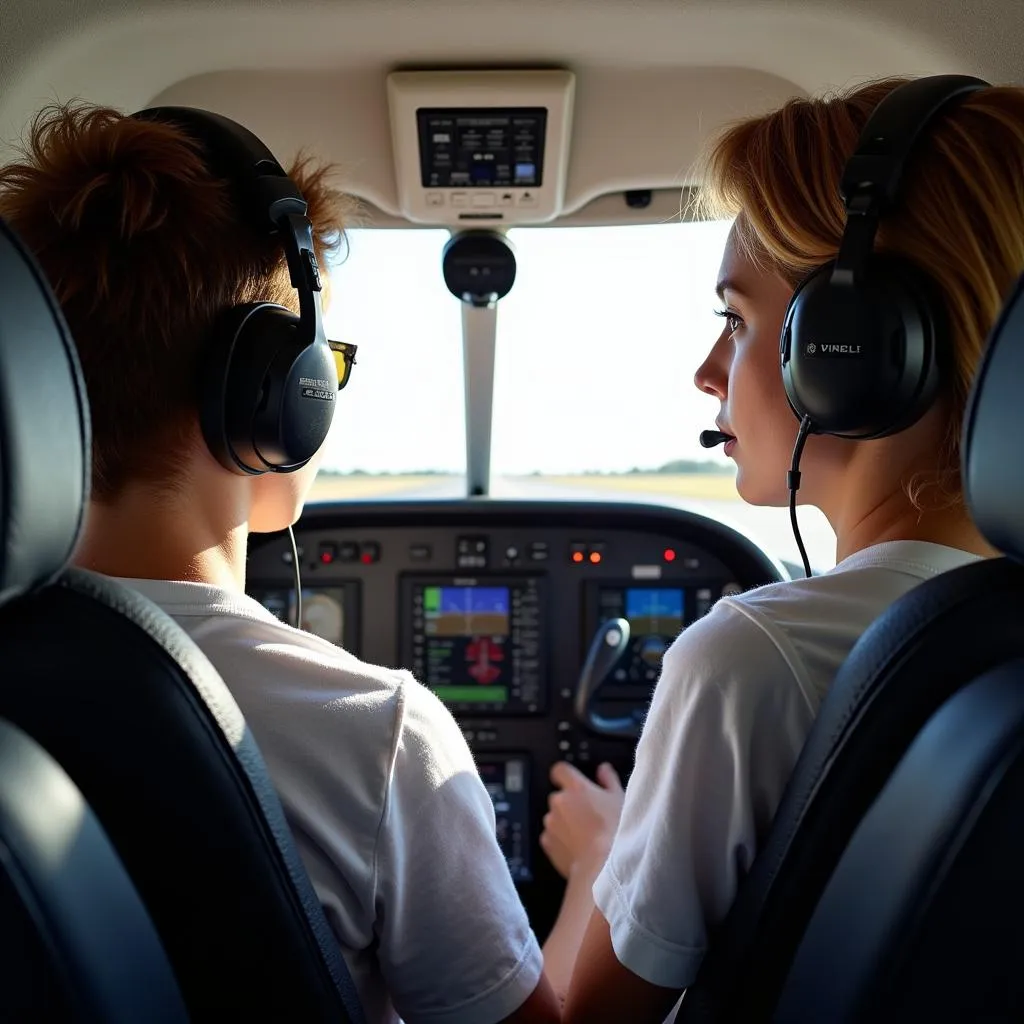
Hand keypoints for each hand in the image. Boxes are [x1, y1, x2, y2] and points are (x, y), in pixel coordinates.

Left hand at [540, 761, 624, 880]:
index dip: (565, 775)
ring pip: (554, 817)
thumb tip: (603, 770)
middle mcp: (559, 802)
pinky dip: (560, 840)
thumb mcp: (619, 800)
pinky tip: (577, 847)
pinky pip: (551, 837)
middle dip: (569, 804)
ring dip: (565, 823)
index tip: (571, 781)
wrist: (601, 866)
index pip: (560, 770)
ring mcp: (551, 823)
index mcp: (575, 788)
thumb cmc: (614, 832)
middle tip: (588, 815)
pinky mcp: (547, 843)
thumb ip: (609, 780)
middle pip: (559, 797)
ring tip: (585, 835)